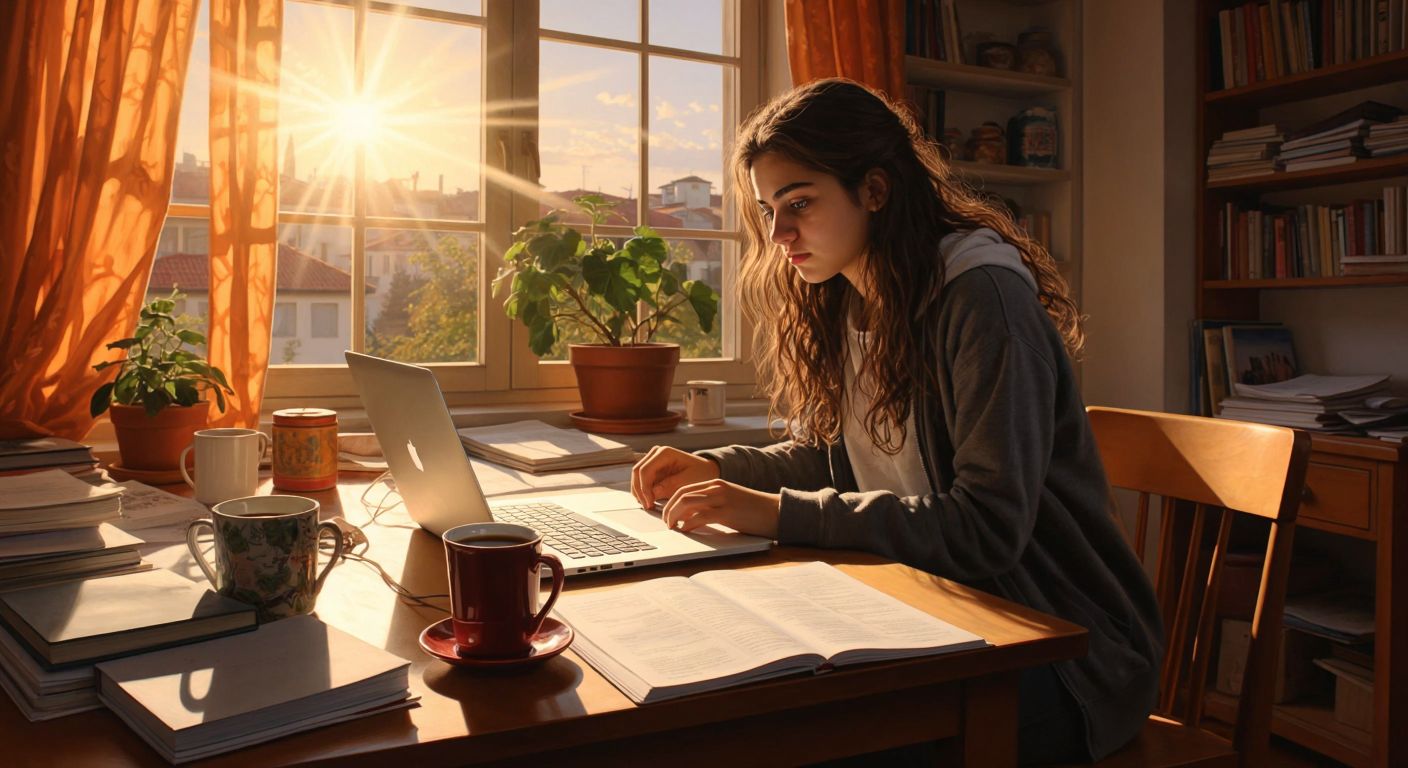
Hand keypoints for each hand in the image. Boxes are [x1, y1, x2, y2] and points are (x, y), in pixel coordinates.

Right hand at [631, 446, 719, 509]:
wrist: (706, 471)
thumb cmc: (701, 474)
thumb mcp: (688, 482)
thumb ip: (670, 486)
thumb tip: (652, 493)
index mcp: (665, 453)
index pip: (645, 470)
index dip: (644, 488)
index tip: (649, 503)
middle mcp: (656, 454)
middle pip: (637, 472)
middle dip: (640, 491)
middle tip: (647, 506)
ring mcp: (653, 461)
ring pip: (636, 477)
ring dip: (640, 492)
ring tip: (649, 505)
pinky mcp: (653, 470)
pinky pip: (642, 481)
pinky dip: (643, 492)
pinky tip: (651, 502)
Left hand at [660, 479, 780, 538]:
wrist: (775, 511)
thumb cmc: (753, 511)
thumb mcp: (729, 502)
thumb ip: (711, 505)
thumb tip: (689, 518)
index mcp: (716, 484)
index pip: (684, 489)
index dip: (671, 502)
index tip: (666, 515)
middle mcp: (717, 488)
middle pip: (681, 495)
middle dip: (668, 510)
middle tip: (665, 523)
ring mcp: (722, 499)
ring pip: (686, 503)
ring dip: (674, 517)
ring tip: (672, 528)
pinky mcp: (727, 513)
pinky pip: (700, 516)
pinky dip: (688, 524)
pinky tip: (686, 531)